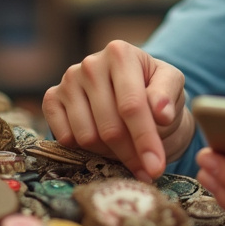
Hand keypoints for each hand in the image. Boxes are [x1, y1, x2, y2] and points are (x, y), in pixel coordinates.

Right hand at [42, 40, 193, 180]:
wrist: (132, 92)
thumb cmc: (154, 89)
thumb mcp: (172, 86)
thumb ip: (168, 96)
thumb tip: (162, 113)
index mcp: (120, 54)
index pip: (132, 106)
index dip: (145, 140)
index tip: (156, 168)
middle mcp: (90, 64)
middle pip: (109, 126)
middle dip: (131, 155)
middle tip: (146, 171)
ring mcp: (68, 81)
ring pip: (86, 137)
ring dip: (109, 154)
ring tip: (126, 150)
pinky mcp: (52, 99)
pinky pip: (64, 138)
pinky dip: (84, 150)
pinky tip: (102, 144)